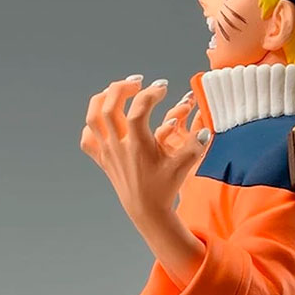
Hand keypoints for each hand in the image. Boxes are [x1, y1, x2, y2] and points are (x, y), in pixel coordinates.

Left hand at [80, 76, 210, 221]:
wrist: (147, 211)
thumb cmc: (164, 188)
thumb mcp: (182, 167)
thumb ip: (194, 147)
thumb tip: (206, 131)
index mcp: (139, 145)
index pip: (139, 109)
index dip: (151, 93)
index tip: (162, 88)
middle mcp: (119, 146)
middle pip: (109, 106)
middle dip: (122, 88)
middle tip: (138, 83)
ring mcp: (108, 152)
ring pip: (93, 117)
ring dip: (103, 99)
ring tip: (118, 92)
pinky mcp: (103, 159)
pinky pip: (88, 138)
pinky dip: (93, 125)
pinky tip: (106, 121)